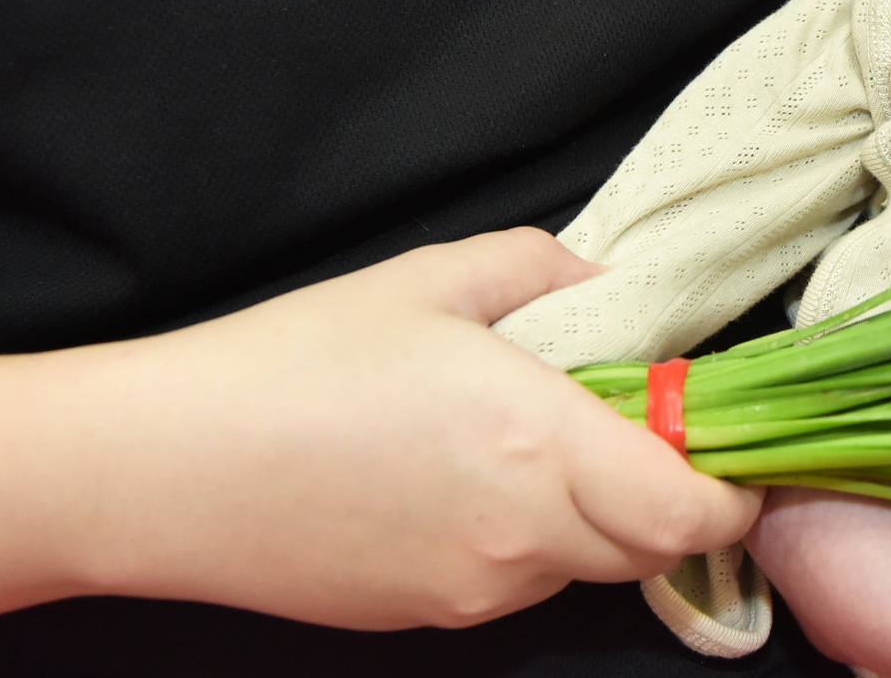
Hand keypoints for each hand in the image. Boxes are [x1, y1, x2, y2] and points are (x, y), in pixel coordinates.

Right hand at [0, 229, 756, 652]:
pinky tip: (461, 480)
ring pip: (582, 567)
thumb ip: (542, 270)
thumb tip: (608, 285)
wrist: (159, 469)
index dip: (731, 486)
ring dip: (592, 517)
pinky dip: (525, 540)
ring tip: (532, 441)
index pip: (691, 508)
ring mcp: (471, 590)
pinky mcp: (422, 619)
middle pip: (651, 546)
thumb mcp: (428, 280)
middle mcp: (521, 534)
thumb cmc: (289, 362)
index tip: (731, 444)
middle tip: (636, 427)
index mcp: (538, 443)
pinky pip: (514, 582)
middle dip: (667, 496)